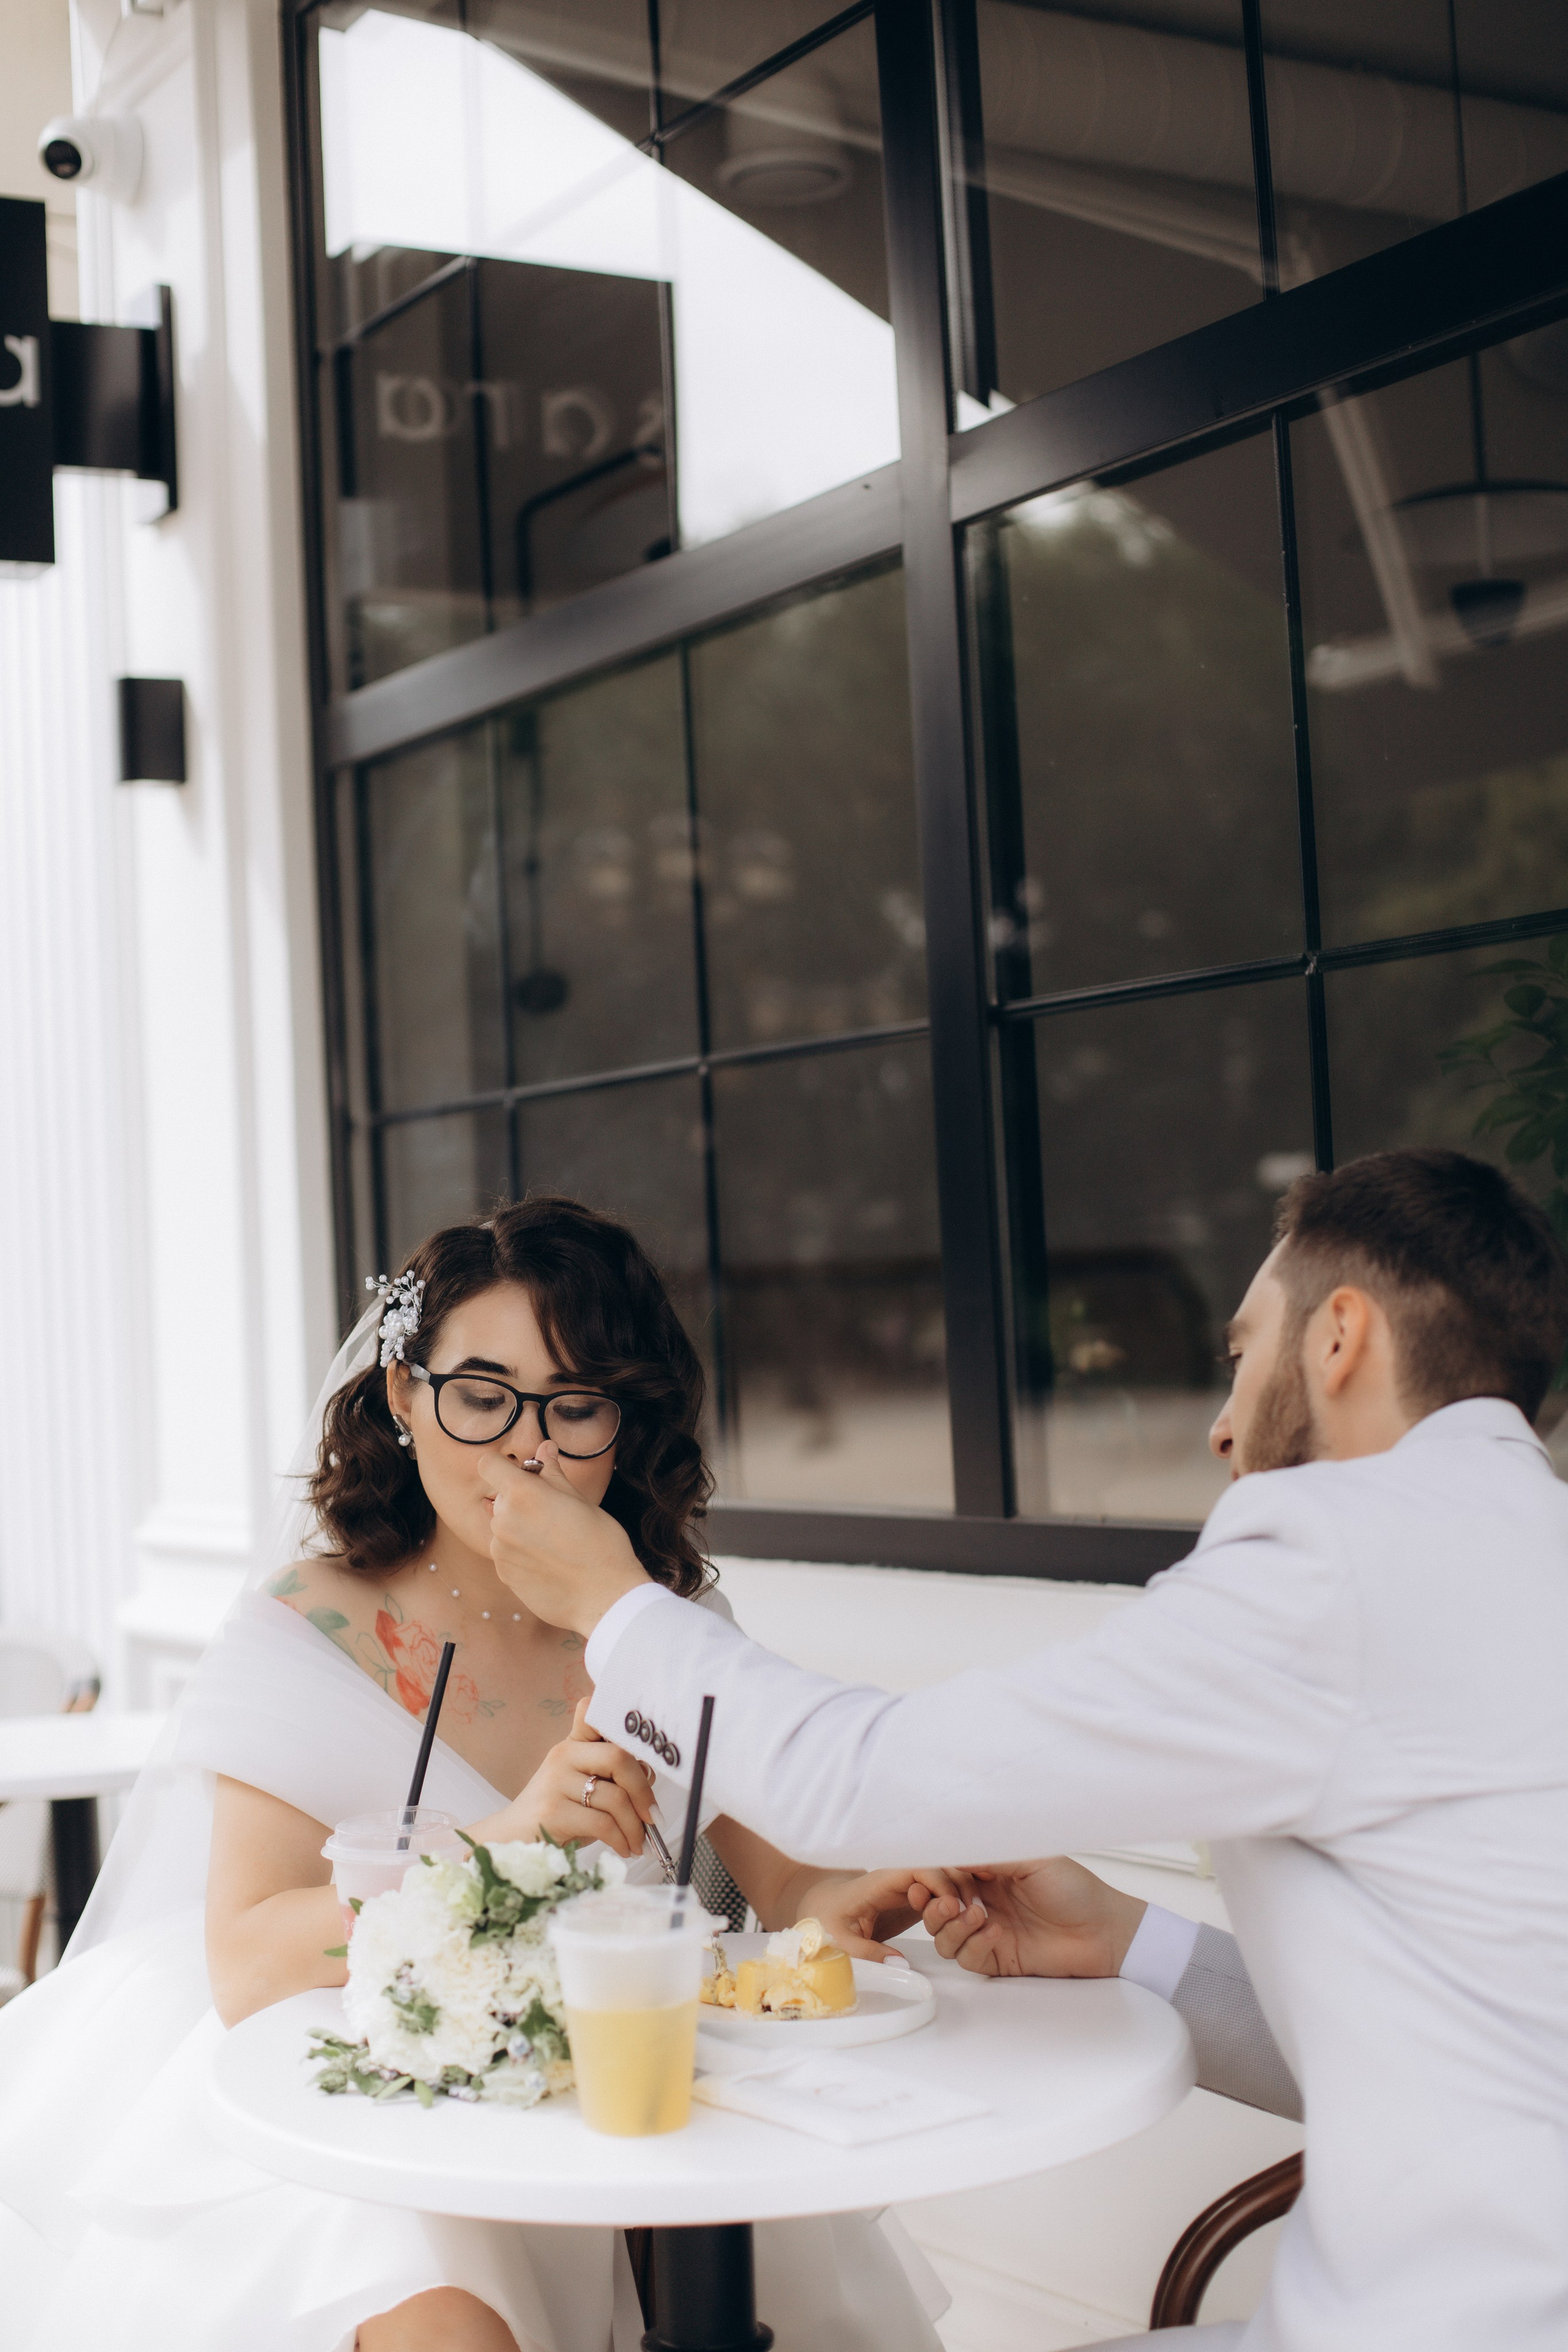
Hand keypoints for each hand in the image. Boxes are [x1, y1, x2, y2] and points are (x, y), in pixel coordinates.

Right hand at [479, 1699, 655, 1859]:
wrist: (509, 1839)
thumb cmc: (556, 1813)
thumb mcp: (582, 1787)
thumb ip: (612, 1776)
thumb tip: (648, 1776)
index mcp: (573, 1744)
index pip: (594, 1714)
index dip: (621, 1725)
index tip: (643, 1754)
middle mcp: (563, 1755)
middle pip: (619, 1758)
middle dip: (644, 1791)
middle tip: (653, 1817)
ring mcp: (555, 1782)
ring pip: (615, 1797)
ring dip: (635, 1826)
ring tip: (639, 1842)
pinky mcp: (552, 1812)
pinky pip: (602, 1824)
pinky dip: (621, 1839)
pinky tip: (623, 1848)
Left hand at [487, 1444, 650, 1636]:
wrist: (604, 1597)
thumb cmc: (601, 1544)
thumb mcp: (581, 1501)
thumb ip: (554, 1474)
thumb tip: (545, 1448)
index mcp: (523, 1494)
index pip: (488, 1465)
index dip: (504, 1466)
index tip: (526, 1475)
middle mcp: (503, 1520)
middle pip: (500, 1496)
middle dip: (520, 1498)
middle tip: (554, 1512)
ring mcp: (500, 1549)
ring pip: (503, 1525)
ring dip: (520, 1526)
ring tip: (554, 1542)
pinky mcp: (503, 1574)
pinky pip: (505, 1551)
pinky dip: (521, 1551)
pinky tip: (549, 1562)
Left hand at [795, 1866, 975, 1960]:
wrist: (822, 1909)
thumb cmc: (826, 1920)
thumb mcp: (840, 1941)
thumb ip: (868, 1953)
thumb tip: (900, 1965)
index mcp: (880, 1881)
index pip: (917, 1869)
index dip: (939, 1883)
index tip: (954, 1908)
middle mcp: (898, 1878)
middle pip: (938, 1869)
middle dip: (959, 1887)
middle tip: (975, 1916)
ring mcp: (908, 1886)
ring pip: (943, 1878)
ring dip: (961, 1893)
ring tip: (976, 1918)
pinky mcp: (914, 1897)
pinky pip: (940, 1892)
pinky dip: (956, 1901)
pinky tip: (968, 1918)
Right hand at [927, 1857, 1146, 1978]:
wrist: (1103, 1932)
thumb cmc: (1076, 1890)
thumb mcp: (1033, 1859)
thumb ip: (992, 1853)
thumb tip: (953, 1849)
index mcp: (990, 1873)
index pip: (945, 1873)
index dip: (935, 1877)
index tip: (934, 1878)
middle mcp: (984, 1900)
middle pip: (936, 1906)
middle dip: (935, 1905)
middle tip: (951, 1902)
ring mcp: (987, 1931)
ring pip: (943, 1935)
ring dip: (950, 1926)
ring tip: (976, 1916)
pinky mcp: (996, 1958)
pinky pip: (965, 1957)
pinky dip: (972, 1945)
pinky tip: (994, 1933)